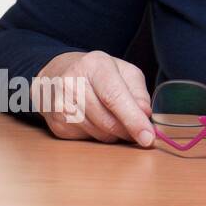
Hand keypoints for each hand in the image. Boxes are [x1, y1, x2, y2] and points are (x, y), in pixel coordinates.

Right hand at [33, 50, 154, 146]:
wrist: (57, 74)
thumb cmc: (98, 73)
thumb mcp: (124, 72)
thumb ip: (138, 93)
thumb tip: (145, 115)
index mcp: (94, 65)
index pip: (114, 97)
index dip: (133, 119)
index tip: (148, 137)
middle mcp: (72, 84)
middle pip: (107, 120)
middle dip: (129, 130)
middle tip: (142, 131)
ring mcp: (60, 106)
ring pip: (99, 133)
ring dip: (116, 133)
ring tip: (117, 119)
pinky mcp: (57, 124)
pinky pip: (88, 139)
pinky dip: (100, 135)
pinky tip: (98, 120)